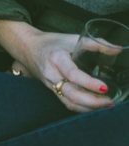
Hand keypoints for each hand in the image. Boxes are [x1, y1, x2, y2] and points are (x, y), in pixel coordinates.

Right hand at [0, 20, 114, 113]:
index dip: (89, 83)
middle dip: (92, 102)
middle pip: (71, 94)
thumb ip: (96, 43)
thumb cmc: (52, 42)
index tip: (104, 87)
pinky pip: (67, 103)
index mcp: (56, 58)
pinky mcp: (52, 91)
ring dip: (89, 108)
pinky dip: (82, 108)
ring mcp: (50, 85)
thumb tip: (116, 49)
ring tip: (106, 105)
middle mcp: (52, 74)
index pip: (73, 74)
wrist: (28, 48)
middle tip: (109, 101)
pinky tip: (94, 107)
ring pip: (69, 102)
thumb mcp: (72, 38)